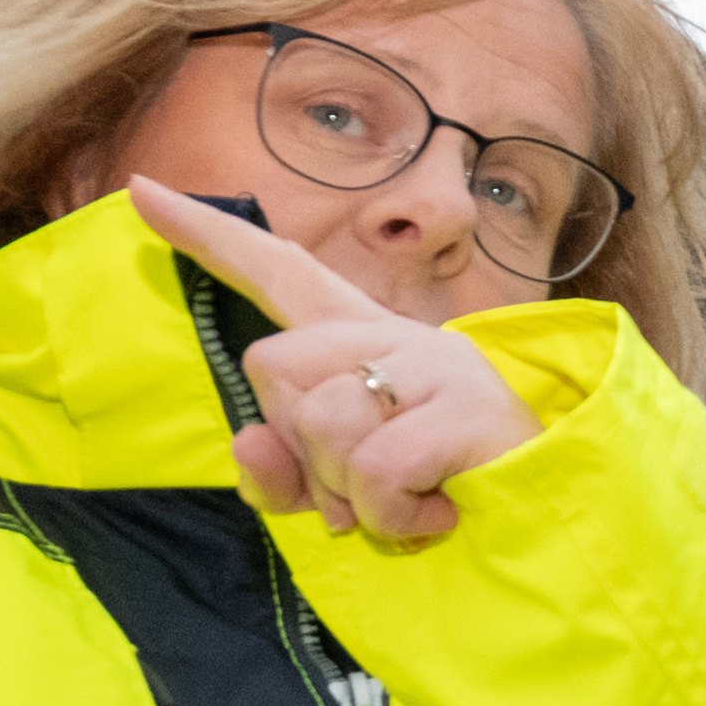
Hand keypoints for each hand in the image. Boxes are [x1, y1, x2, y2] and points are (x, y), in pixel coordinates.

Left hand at [132, 175, 543, 538]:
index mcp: (369, 343)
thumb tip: (248, 443)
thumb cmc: (449, 492)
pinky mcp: (467, 407)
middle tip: (363, 485)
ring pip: (322, 421)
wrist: (563, 514)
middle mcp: (400, 336)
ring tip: (406, 500)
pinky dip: (391, 511)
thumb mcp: (347, 489)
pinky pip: (374, 466)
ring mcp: (436, 365)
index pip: (281, 273)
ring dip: (349, 491)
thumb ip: (283, 472)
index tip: (142, 192)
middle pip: (276, 366)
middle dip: (301, 445)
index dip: (210, 237)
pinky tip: (436, 510)